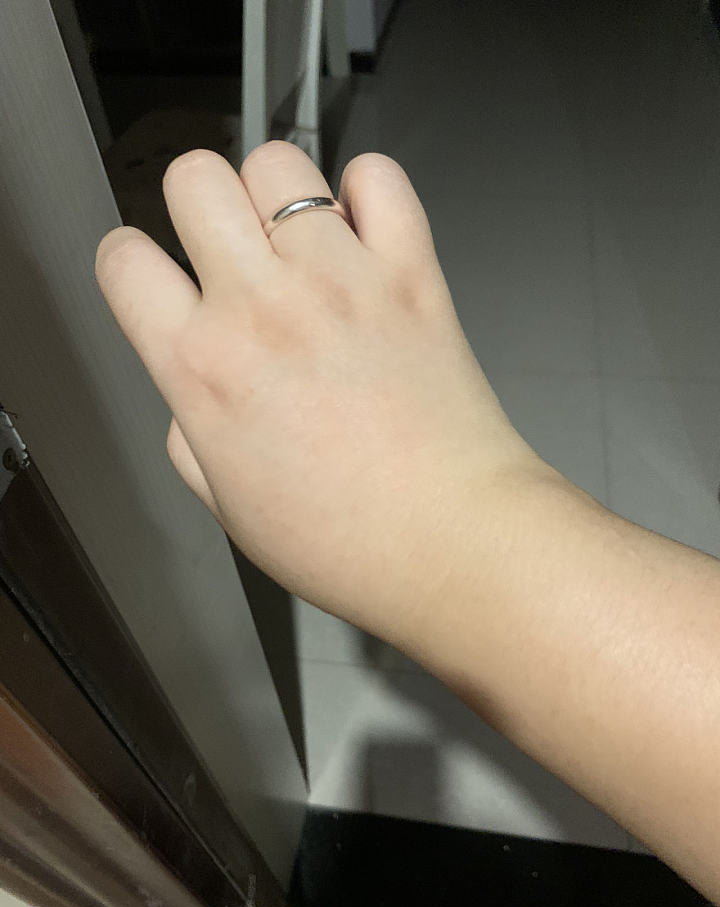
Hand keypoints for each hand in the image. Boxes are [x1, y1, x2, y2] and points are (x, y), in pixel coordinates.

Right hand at [95, 141, 549, 638]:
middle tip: (227, 247)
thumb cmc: (350, 542)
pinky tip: (361, 233)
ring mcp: (339, 280)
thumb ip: (190, 431)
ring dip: (277, 197)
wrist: (451, 541)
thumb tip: (195, 390)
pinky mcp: (409, 272)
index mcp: (203, 368)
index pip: (123, 260)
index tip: (153, 277)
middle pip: (193, 178)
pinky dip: (365, 191)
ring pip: (278, 165)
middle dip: (200, 205)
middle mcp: (263, 308)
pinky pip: (378, 178)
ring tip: (298, 243)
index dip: (131, 264)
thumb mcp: (228, 506)